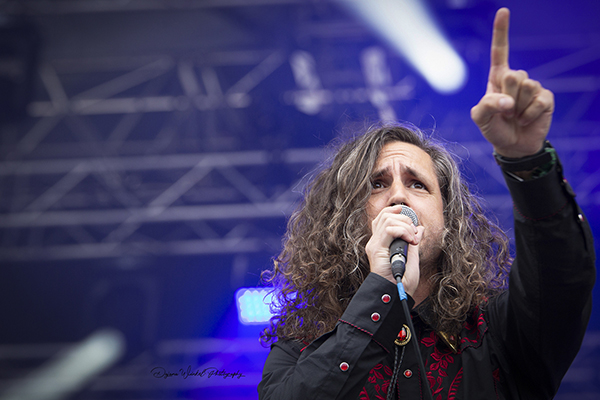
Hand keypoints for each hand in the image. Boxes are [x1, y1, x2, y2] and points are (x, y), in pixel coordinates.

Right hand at [365, 204, 423, 295]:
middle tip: (414, 234)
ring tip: (412, 238)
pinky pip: (388, 229)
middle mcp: (376, 241)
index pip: (383, 217)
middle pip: (385, 214)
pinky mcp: (376, 249)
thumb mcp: (413, 256)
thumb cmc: (403, 281)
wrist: (397, 294)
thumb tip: (420, 228)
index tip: (412, 221)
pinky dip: (402, 231)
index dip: (396, 212)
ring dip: (405, 225)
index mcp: (382, 242)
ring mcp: (375, 244)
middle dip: (404, 219)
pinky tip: (410, 240)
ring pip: (387, 218)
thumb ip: (413, 241)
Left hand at [471, 8, 553, 157]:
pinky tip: (525, 119)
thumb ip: (486, 106)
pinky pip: (538, 101)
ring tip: (514, 116)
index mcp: (497, 78)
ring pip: (526, 87)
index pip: (500, 51)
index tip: (503, 11)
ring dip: (517, 108)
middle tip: (505, 110)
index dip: (501, 31)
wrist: (512, 146)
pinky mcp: (545, 98)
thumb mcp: (480, 118)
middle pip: (513, 75)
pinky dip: (528, 114)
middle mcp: (515, 79)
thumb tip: (508, 102)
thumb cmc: (494, 128)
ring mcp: (532, 87)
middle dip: (507, 96)